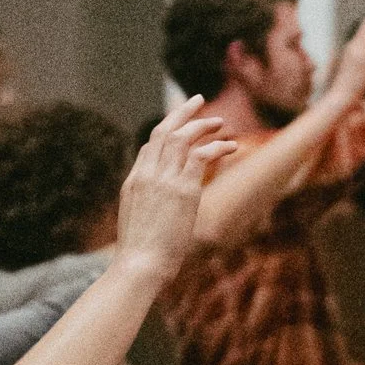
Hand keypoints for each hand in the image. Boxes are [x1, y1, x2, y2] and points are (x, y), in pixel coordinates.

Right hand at [115, 95, 230, 284]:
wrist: (139, 265)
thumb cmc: (140, 255)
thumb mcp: (138, 223)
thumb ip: (149, 207)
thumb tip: (160, 211)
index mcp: (134, 182)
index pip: (150, 146)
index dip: (169, 131)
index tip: (184, 126)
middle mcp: (147, 175)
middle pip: (163, 131)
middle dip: (183, 112)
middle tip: (199, 100)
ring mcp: (163, 181)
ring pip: (182, 138)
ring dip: (204, 126)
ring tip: (222, 123)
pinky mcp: (183, 191)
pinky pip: (201, 156)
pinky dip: (217, 147)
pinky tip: (231, 146)